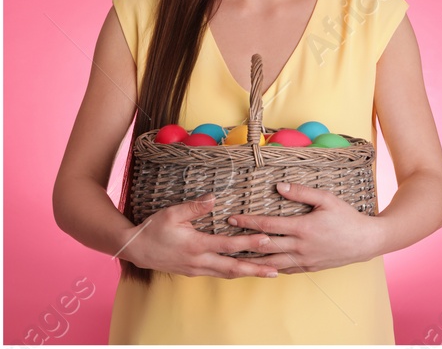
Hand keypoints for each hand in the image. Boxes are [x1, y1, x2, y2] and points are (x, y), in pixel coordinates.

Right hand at [119, 194, 279, 277]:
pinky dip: (234, 273)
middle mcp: (198, 261)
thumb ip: (194, 207)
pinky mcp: (193, 272)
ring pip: (226, 273)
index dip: (249, 243)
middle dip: (255, 269)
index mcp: (195, 245)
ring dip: (248, 273)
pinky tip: (246, 271)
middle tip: (276, 271)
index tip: (267, 240)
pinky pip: (218, 274)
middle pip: (232, 267)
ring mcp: (196, 269)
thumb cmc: (153, 229)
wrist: (134, 249)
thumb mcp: (171, 213)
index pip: (228, 245)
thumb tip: (214, 197)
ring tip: (268, 273)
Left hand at [230, 183, 383, 274]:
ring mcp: (303, 260)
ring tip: (233, 256)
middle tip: (224, 238)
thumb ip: (302, 192)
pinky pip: (283, 270)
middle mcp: (299, 247)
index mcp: (303, 228)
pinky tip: (258, 265)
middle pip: (263, 246)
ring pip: (269, 263)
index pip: (267, 225)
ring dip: (250, 260)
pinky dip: (267, 268)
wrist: (365, 241)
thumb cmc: (347, 218)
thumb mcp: (327, 199)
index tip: (232, 218)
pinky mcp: (308, 268)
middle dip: (241, 241)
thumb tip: (280, 185)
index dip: (247, 222)